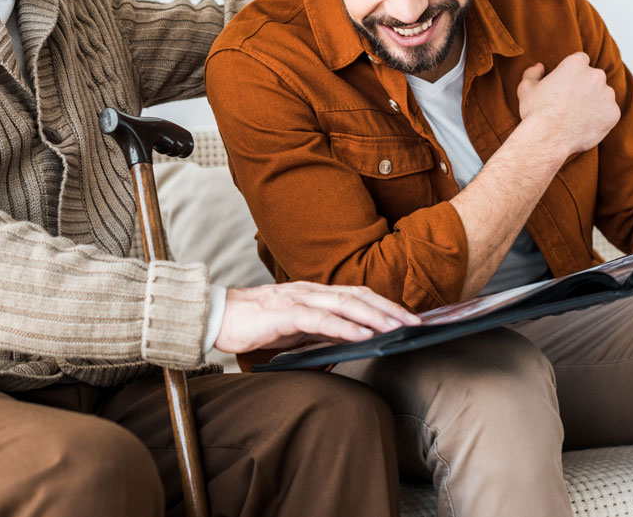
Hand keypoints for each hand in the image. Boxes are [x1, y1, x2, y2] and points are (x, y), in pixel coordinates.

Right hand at [214, 282, 419, 354]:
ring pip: (345, 304)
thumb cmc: (254, 324)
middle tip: (416, 324)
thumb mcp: (295, 329)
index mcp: (314, 294)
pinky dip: (345, 327)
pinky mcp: (285, 314)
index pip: (358, 295)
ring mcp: (298, 300)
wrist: (216, 317)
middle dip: (390, 309)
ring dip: (375, 316)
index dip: (385, 304)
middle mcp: (310, 291)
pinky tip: (362, 335)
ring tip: (398, 329)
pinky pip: (321, 319)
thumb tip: (352, 341)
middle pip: (359, 296)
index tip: (409, 318)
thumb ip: (321, 330)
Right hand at [516, 52, 619, 157]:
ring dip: (594, 102)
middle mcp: (596, 75)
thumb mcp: (526, 88)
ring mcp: (607, 95)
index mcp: (576, 64)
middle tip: (570, 102)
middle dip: (585, 86)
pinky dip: (600, 118)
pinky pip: (608, 113)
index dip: (573, 72)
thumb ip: (533, 73)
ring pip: (603, 95)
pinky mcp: (613, 113)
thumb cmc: (536, 112)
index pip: (581, 60)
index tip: (566, 83)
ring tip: (577, 116)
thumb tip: (539, 67)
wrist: (547, 138)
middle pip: (594, 77)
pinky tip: (584, 126)